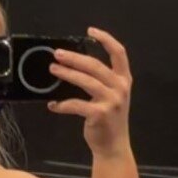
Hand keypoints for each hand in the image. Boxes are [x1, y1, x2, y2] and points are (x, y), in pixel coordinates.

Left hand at [47, 26, 133, 158]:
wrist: (113, 147)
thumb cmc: (109, 121)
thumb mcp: (112, 97)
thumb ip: (102, 82)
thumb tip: (75, 68)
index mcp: (124, 79)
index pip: (118, 52)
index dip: (105, 39)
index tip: (90, 31)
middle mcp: (120, 87)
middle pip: (95, 65)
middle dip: (74, 58)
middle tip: (57, 54)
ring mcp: (111, 101)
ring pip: (85, 81)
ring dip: (66, 74)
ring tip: (52, 70)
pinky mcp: (99, 114)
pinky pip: (76, 105)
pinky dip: (62, 105)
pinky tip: (53, 105)